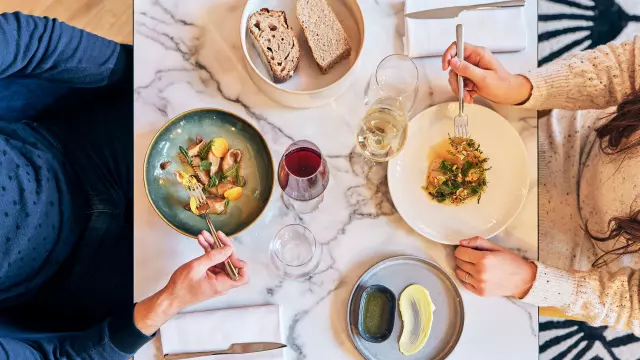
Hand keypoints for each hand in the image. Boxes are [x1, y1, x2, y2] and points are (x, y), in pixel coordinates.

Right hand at [134, 231, 248, 334]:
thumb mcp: (196, 267)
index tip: (229, 252)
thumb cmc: (181, 287)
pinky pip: (214, 262)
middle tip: (216, 235)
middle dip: (224, 247)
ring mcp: (217, 279)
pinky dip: (208, 252)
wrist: (171, 297)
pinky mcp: (211, 276)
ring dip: (214, 247)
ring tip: (204, 235)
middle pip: (232, 263)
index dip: (240, 262)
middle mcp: (222, 283)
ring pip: (221, 260)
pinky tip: (202, 242)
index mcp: (222, 284)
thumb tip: (228, 249)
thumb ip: (214, 257)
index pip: (243, 276)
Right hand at [441, 42, 532, 104]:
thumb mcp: (484, 78)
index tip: (446, 67)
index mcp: (478, 54)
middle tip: (460, 90)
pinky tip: (471, 96)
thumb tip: (452, 62)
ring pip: (456, 76)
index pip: (457, 47)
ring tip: (468, 96)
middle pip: (454, 65)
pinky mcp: (472, 77)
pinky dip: (463, 91)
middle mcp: (474, 59)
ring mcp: (472, 69)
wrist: (510, 94)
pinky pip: (461, 83)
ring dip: (459, 88)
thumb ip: (467, 69)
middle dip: (455, 80)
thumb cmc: (503, 85)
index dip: (449, 55)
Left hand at [453, 236, 535, 297]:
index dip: (462, 249)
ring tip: (473, 265)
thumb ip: (477, 242)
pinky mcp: (480, 292)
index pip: (460, 252)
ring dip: (463, 268)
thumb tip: (461, 242)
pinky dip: (466, 278)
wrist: (524, 280)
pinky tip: (474, 274)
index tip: (468, 249)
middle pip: (459, 262)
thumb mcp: (496, 247)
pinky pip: (464, 284)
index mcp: (483, 259)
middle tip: (472, 257)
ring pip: (459, 273)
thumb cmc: (511, 262)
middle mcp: (479, 272)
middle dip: (463, 257)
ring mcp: (479, 284)